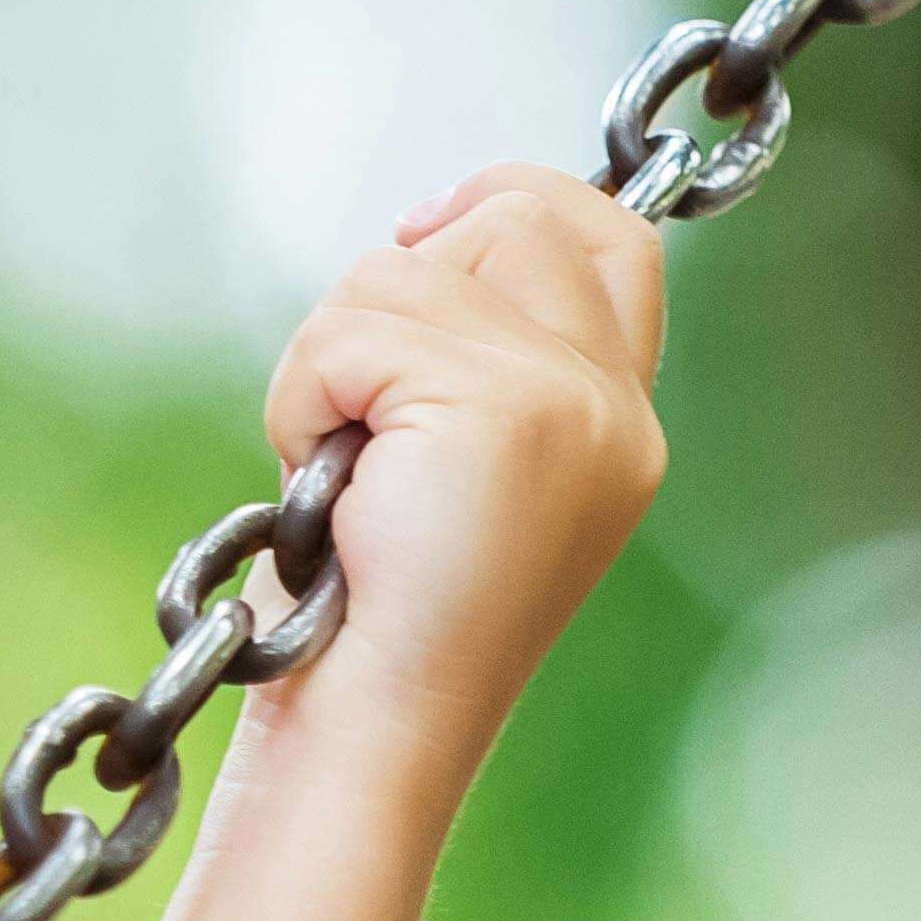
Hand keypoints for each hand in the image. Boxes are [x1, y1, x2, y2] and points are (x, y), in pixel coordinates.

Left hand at [252, 163, 669, 787]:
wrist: (370, 722)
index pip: (608, 234)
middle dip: (396, 286)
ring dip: (330, 362)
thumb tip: (420, 236)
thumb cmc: (374, 607)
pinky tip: (324, 491)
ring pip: (404, 271)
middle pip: (510, 221)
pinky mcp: (507, 409)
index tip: (420, 228)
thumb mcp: (445, 461)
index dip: (515, 198)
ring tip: (339, 474)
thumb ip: (471, 356)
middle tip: (356, 409)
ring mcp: (572, 403)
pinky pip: (351, 332)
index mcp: (617, 420)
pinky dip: (303, 401)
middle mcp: (615, 407)